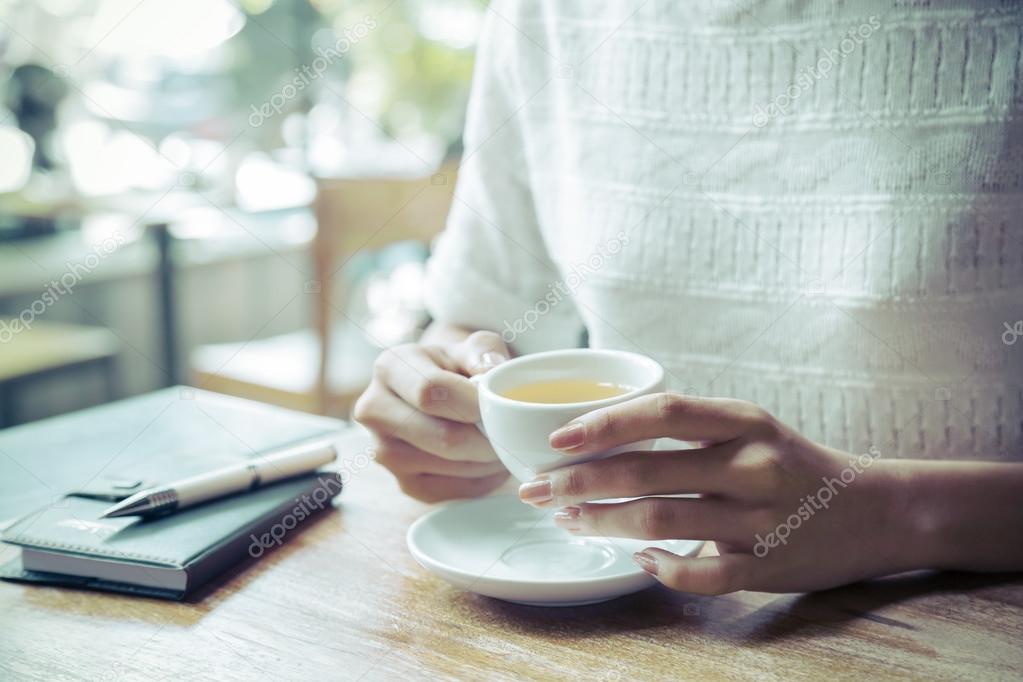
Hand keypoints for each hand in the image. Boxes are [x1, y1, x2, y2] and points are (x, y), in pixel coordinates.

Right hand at [354, 330, 510, 501]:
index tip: (502, 406)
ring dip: (488, 460)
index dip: (474, 403)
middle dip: (489, 438)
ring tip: (503, 443)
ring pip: (450, 466)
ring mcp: (384, 451)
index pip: (430, 391)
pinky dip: (482, 479)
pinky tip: (489, 461)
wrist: (440, 394)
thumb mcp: (472, 346)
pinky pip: (452, 490)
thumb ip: (485, 351)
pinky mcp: (403, 483)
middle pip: (444, 437)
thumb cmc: (458, 367)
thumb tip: (493, 372)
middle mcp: (374, 410)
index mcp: (390, 367)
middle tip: (514, 433)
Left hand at [517, 393, 910, 594]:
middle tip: (536, 490)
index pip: (663, 412)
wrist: (875, 511)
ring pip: (661, 521)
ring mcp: (760, 517)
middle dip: (580, 481)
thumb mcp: (750, 429)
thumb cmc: (793, 464)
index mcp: (744, 421)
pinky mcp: (767, 565)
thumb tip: (601, 433)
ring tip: (567, 521)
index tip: (556, 438)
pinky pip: (701, 573)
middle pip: (648, 471)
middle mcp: (752, 464)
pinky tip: (636, 560)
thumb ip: (690, 429)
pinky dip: (661, 568)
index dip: (604, 423)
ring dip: (602, 523)